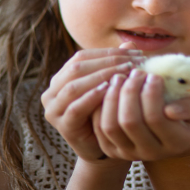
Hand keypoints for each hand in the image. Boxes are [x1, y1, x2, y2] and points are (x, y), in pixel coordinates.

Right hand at [41, 47, 143, 162]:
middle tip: (134, 62)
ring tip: (125, 72)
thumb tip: (130, 44)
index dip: (109, 52)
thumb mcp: (113, 85)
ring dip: (102, 76)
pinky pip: (74, 108)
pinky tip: (108, 90)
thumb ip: (118, 65)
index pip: (82, 56)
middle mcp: (53, 91)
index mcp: (63, 77)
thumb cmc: (109, 111)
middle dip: (108, 62)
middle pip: (77, 68)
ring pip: (74, 86)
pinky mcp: (62, 125)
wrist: (105, 146)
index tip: (137, 52)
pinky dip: (91, 97)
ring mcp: (54, 109)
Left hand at [92, 70, 189, 161]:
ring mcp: (129, 153)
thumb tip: (170, 110)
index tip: (153, 75)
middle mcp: (151, 152)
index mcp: (176, 142)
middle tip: (135, 72)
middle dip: (130, 92)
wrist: (173, 138)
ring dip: (112, 97)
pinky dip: (100, 106)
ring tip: (120, 77)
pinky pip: (99, 129)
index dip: (151, 93)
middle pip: (130, 122)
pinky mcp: (112, 150)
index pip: (156, 118)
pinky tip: (109, 89)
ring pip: (111, 126)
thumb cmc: (188, 117)